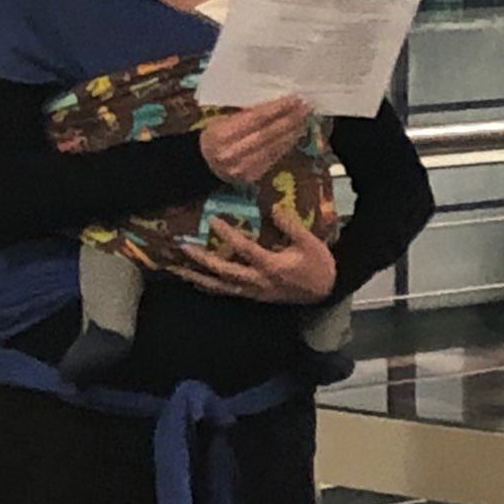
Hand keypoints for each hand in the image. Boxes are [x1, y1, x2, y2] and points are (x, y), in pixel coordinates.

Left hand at [170, 205, 336, 304]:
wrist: (325, 292)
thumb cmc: (318, 265)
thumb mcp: (309, 242)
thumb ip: (290, 225)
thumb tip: (273, 207)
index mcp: (271, 266)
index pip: (244, 249)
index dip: (228, 235)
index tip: (212, 220)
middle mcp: (258, 282)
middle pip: (224, 271)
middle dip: (201, 260)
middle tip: (183, 246)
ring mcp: (253, 292)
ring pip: (220, 287)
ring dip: (198, 277)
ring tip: (177, 268)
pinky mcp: (252, 296)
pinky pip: (226, 292)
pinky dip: (209, 287)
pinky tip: (195, 280)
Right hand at [199, 96, 310, 184]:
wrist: (204, 163)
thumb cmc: (214, 135)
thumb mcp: (221, 120)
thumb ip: (244, 114)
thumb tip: (275, 103)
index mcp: (222, 134)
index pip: (256, 119)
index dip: (277, 108)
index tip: (294, 99)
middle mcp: (233, 152)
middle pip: (267, 133)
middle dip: (289, 119)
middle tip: (306, 108)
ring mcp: (243, 167)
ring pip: (273, 147)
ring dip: (292, 132)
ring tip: (304, 119)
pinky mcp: (251, 176)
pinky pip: (273, 158)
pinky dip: (286, 145)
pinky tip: (295, 135)